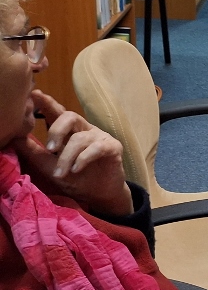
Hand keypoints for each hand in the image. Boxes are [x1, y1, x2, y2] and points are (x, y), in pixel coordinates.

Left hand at [12, 90, 130, 215]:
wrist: (99, 195)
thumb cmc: (76, 179)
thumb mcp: (50, 167)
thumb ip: (35, 153)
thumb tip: (14, 138)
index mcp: (68, 132)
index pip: (56, 113)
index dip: (47, 103)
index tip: (35, 94)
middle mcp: (84, 129)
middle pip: (70, 116)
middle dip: (57, 130)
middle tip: (50, 149)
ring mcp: (99, 137)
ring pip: (80, 138)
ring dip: (68, 156)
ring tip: (62, 173)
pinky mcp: (112, 147)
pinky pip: (96, 147)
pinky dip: (83, 159)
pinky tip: (76, 169)